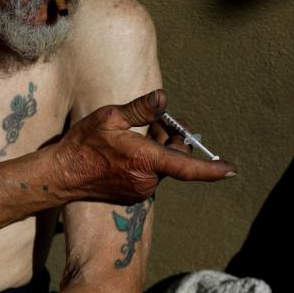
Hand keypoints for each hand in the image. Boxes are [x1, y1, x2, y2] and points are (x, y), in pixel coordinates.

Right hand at [53, 89, 236, 203]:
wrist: (62, 175)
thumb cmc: (83, 144)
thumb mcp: (109, 118)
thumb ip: (140, 109)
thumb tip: (163, 98)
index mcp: (145, 160)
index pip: (187, 167)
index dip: (212, 169)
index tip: (231, 170)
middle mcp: (147, 180)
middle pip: (174, 158)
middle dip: (172, 139)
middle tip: (158, 120)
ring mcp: (139, 190)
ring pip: (162, 166)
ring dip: (158, 148)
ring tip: (137, 133)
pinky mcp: (132, 194)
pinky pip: (150, 175)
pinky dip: (148, 160)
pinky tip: (129, 148)